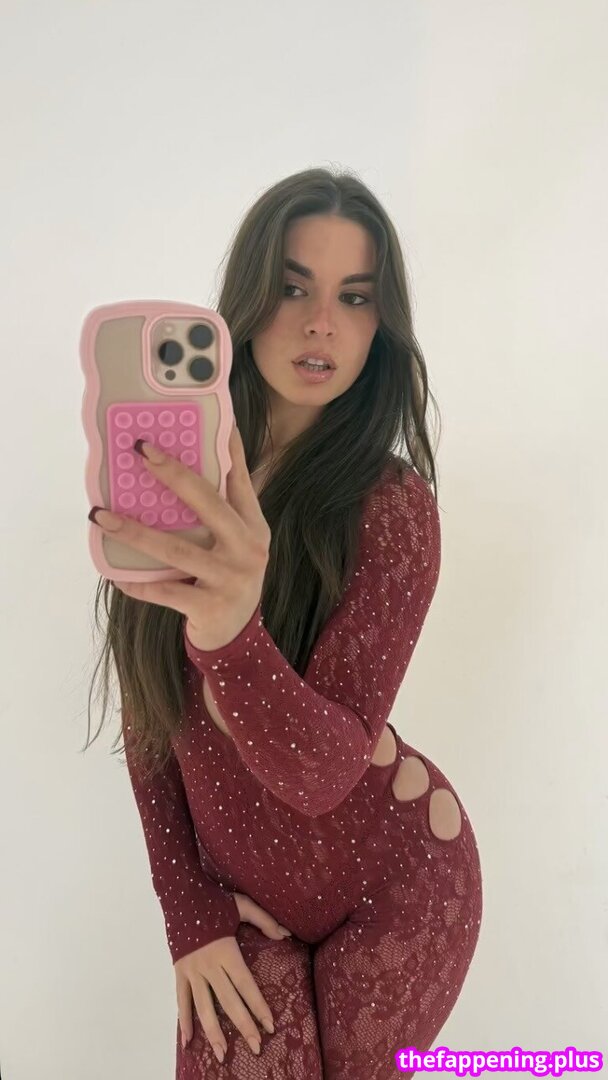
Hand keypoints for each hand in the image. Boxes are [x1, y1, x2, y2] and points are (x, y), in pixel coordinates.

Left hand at [90, 422, 270, 650]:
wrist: (238, 639)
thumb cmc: (228, 578)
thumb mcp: (238, 542)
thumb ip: (223, 508)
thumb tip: (189, 462)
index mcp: (254, 526)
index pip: (240, 478)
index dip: (226, 447)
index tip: (204, 418)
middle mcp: (248, 549)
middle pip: (207, 503)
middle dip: (173, 474)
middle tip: (141, 451)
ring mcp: (230, 579)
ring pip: (175, 549)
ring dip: (133, 531)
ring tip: (100, 514)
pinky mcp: (209, 606)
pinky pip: (164, 590)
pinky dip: (137, 583)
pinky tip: (115, 574)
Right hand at [175, 892, 291, 1061]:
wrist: (180, 895)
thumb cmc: (214, 900)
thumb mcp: (242, 905)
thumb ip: (264, 920)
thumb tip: (286, 934)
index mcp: (226, 952)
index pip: (246, 985)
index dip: (258, 1006)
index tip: (270, 1025)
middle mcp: (209, 966)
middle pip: (229, 1002)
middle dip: (244, 1026)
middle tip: (256, 1047)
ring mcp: (192, 971)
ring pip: (204, 1007)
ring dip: (214, 1032)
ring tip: (223, 1054)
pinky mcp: (179, 972)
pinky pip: (181, 1000)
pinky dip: (184, 1021)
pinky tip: (189, 1041)